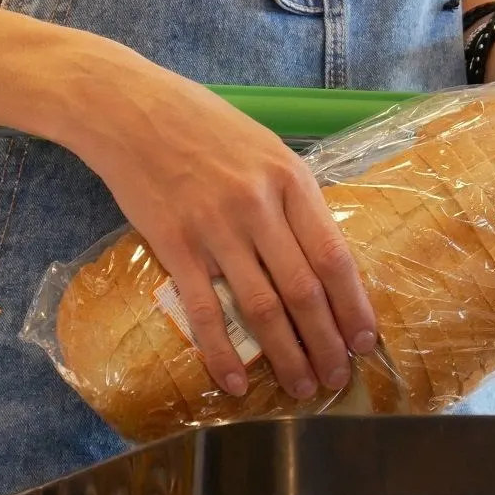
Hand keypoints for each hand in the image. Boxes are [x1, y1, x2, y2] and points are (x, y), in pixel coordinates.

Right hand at [69, 56, 376, 399]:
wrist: (130, 108)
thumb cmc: (202, 124)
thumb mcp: (264, 148)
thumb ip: (293, 199)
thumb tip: (321, 256)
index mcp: (290, 179)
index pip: (334, 256)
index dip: (352, 306)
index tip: (364, 341)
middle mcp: (259, 206)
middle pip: (304, 290)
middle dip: (326, 343)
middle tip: (337, 378)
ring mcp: (215, 227)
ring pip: (261, 307)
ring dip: (286, 355)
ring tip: (302, 386)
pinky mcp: (174, 244)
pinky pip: (205, 309)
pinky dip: (222, 351)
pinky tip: (234, 382)